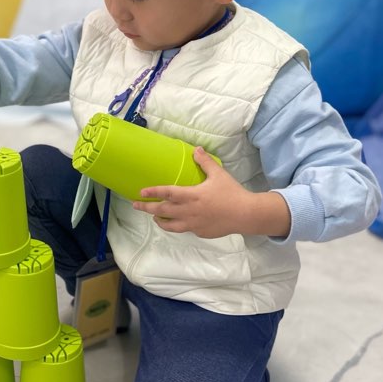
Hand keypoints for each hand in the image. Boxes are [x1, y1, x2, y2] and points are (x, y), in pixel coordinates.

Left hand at [132, 147, 290, 238]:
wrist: (246, 215)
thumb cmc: (232, 193)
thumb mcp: (218, 174)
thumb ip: (205, 162)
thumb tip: (196, 149)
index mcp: (191, 195)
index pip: (167, 193)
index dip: (153, 192)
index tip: (141, 192)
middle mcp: (188, 211)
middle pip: (162, 211)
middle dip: (147, 207)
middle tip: (136, 205)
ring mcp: (193, 224)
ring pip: (170, 225)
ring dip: (160, 220)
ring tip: (154, 217)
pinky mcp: (200, 232)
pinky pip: (185, 229)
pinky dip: (178, 225)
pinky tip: (178, 222)